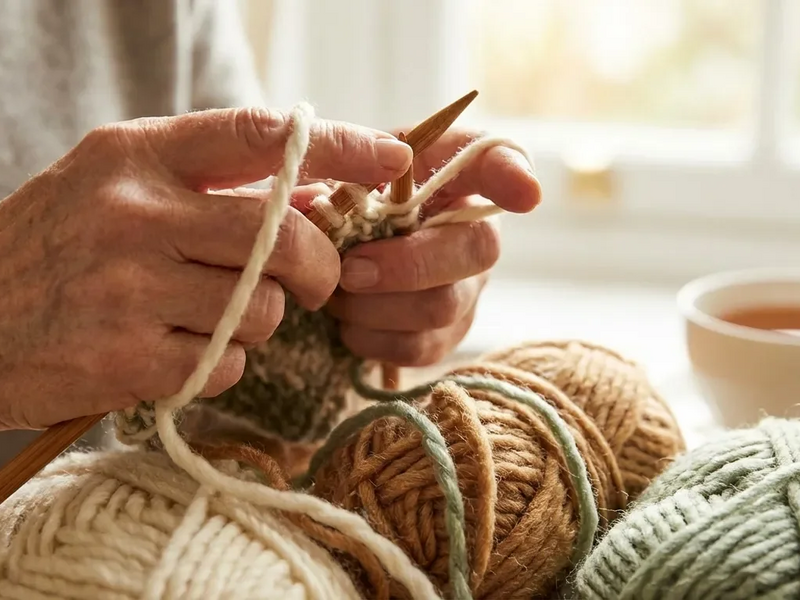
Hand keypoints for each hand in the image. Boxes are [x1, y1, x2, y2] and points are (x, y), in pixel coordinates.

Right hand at [0, 108, 412, 429]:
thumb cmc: (57, 248)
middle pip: (283, 237)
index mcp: (138, 155)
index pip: (260, 136)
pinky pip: (225, 365)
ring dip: (256, 321)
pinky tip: (170, 351)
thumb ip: (213, 187)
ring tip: (204, 316)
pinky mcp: (127, 357)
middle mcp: (135, 213)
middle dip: (318, 267)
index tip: (393, 158)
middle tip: (313, 280)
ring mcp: (129, 288)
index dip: (338, 145)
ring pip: (263, 310)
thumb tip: (315, 197)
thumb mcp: (120, 188)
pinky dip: (217, 365)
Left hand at [326, 128, 540, 365]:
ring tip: (339, 292)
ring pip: (441, 307)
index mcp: (450, 176)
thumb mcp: (340, 166)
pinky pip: (417, 348)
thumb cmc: (339, 205)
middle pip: (477, 250)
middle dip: (408, 265)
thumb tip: (395, 160)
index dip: (514, 175)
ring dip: (374, 306)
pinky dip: (370, 337)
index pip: (498, 159)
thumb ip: (356, 152)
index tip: (526, 194)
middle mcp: (474, 231)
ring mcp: (467, 288)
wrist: (324, 260)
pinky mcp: (445, 336)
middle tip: (351, 270)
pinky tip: (350, 319)